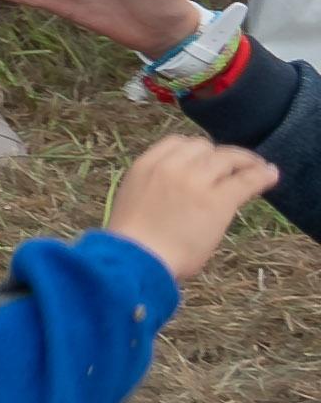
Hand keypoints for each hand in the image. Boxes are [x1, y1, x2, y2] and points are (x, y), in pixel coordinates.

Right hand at [101, 131, 285, 285]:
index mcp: (146, 166)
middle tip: (232, 170)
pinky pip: (246, 180)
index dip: (195, 151)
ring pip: (227, 158)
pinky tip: (271, 175)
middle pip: (204, 147)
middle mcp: (171, 167)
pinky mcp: (218, 200)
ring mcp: (195, 181)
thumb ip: (155, 187)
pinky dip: (262, 175)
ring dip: (245, 162)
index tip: (205, 162)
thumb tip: (176, 193)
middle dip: (219, 156)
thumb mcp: (135, 200)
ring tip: (259, 169)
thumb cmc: (132, 242)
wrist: (137, 259)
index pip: (177, 143)